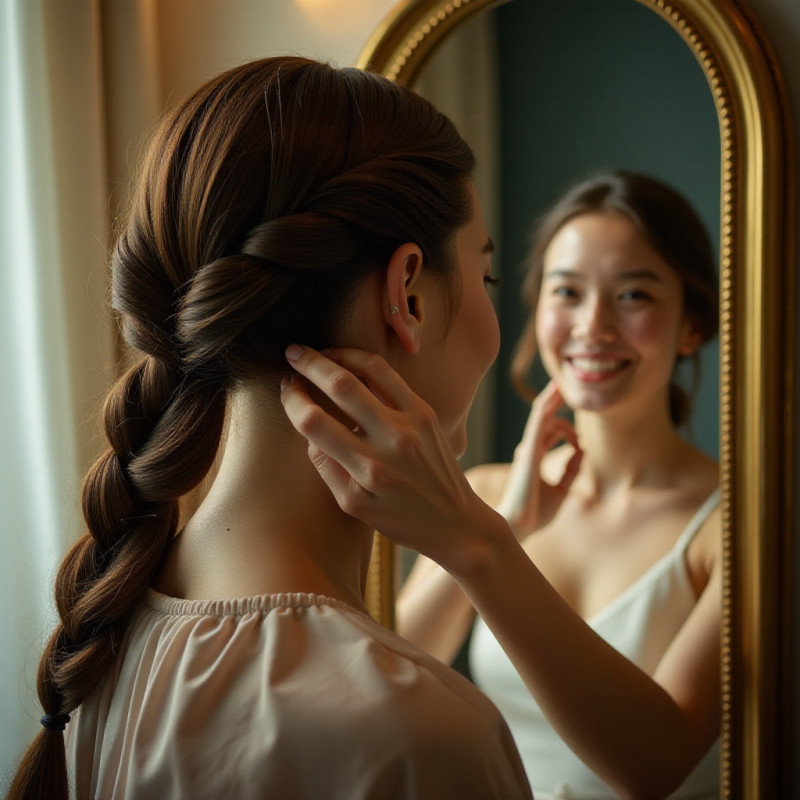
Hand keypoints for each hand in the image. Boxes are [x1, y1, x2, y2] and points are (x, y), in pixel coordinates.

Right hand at [279, 345, 509, 569]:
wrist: (455, 521)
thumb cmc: (400, 518)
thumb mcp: (353, 505)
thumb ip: (326, 466)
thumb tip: (309, 429)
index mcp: (367, 470)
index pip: (315, 423)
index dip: (293, 400)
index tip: (286, 389)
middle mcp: (390, 441)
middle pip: (339, 386)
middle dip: (309, 364)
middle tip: (292, 352)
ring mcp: (412, 423)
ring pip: (368, 371)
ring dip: (338, 354)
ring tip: (318, 352)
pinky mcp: (426, 412)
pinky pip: (392, 376)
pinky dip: (366, 362)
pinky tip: (349, 360)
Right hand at [496, 381, 581, 536]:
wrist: (521, 527)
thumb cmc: (537, 513)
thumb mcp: (562, 490)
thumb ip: (571, 471)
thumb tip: (582, 451)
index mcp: (534, 458)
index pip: (550, 432)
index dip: (568, 432)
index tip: (580, 445)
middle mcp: (529, 449)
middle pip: (545, 418)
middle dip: (556, 402)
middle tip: (567, 385)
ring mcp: (528, 448)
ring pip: (541, 414)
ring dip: (552, 398)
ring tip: (562, 382)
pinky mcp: (530, 450)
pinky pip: (538, 422)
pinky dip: (546, 406)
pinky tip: (554, 394)